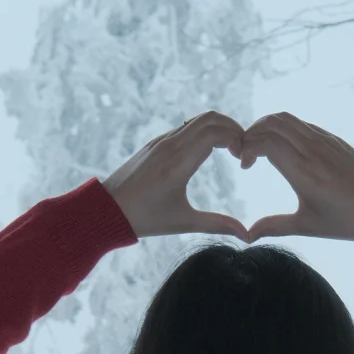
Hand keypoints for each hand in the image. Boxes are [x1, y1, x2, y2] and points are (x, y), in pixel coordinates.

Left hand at [100, 112, 248, 239]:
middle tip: (243, 149)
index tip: (244, 157)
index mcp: (178, 164)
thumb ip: (217, 224)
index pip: (214, 133)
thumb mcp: (183, 222)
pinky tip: (211, 149)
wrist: (107, 208)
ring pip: (197, 119)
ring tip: (231, 148)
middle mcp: (169, 146)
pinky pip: (185, 127)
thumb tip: (247, 235)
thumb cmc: (145, 218)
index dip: (236, 138)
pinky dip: (203, 131)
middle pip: (209, 118)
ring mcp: (161, 141)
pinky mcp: (155, 143)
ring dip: (218, 127)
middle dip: (232, 128)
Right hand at [236, 111, 353, 252]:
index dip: (247, 147)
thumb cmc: (348, 222)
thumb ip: (274, 227)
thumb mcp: (307, 226)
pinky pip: (304, 125)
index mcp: (304, 172)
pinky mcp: (335, 140)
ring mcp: (326, 141)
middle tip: (247, 154)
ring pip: (287, 119)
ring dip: (268, 128)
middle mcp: (314, 150)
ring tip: (261, 149)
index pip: (266, 141)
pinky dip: (286, 129)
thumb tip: (247, 236)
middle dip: (251, 134)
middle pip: (272, 123)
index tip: (244, 166)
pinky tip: (285, 150)